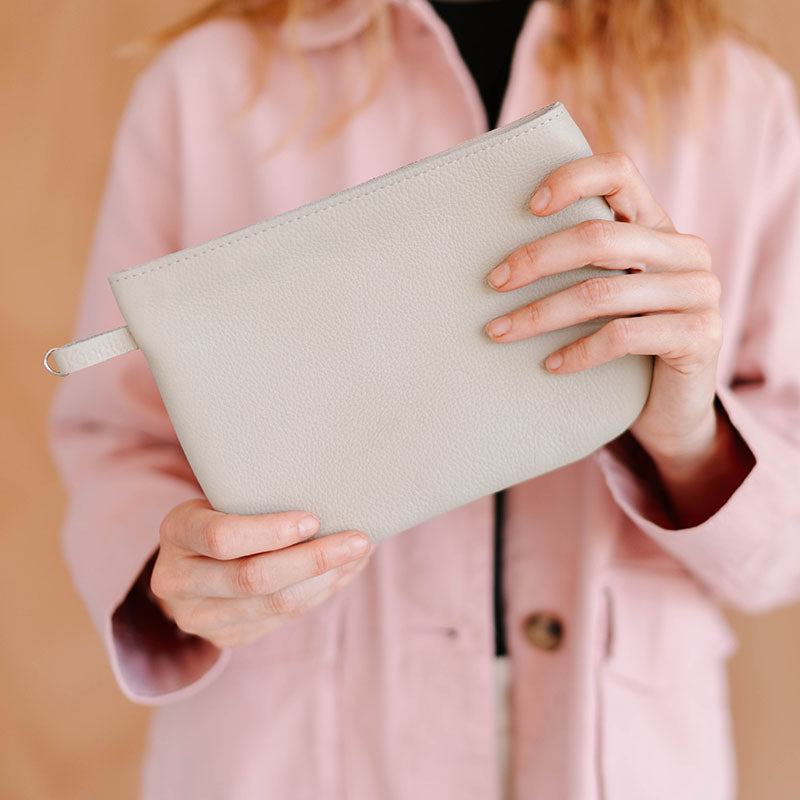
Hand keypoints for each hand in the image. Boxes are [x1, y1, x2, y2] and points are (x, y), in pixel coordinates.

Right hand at [151, 497, 372, 648]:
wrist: (188, 563)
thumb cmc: (218, 513)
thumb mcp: (220, 496)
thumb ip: (256, 497)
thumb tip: (330, 492)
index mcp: (176, 533)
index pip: (221, 537)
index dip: (270, 531)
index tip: (313, 519)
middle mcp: (179, 582)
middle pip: (254, 578)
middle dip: (314, 559)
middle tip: (359, 540)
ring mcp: (201, 618)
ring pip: (276, 604)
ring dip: (328, 579)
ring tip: (360, 554)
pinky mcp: (228, 637)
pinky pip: (285, 617)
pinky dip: (322, 592)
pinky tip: (346, 572)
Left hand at [483, 151, 722, 464]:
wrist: (671, 406)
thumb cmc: (624, 343)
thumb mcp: (605, 294)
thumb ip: (580, 265)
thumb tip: (500, 259)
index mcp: (658, 227)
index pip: (619, 173)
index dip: (572, 180)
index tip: (528, 208)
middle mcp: (685, 251)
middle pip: (600, 238)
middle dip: (536, 260)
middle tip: (493, 284)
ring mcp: (700, 292)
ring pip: (603, 292)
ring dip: (541, 315)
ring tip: (500, 332)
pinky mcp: (700, 336)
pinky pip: (623, 337)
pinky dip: (577, 352)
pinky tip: (549, 365)